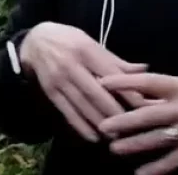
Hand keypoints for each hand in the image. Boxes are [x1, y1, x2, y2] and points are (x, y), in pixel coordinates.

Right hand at [19, 22, 149, 141]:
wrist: (35, 41)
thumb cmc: (69, 40)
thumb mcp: (91, 42)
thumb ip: (115, 60)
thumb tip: (143, 69)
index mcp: (86, 49)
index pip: (110, 74)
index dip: (126, 91)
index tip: (142, 106)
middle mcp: (71, 65)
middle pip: (96, 93)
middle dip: (114, 111)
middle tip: (130, 126)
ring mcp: (59, 80)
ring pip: (82, 105)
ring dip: (99, 122)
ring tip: (115, 135)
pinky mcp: (50, 91)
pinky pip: (67, 112)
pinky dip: (80, 126)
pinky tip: (93, 137)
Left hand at [97, 73, 177, 174]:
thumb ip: (158, 91)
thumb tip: (127, 87)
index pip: (148, 82)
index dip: (125, 82)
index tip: (103, 83)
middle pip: (149, 115)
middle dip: (124, 121)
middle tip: (103, 126)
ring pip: (157, 139)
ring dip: (134, 145)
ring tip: (115, 149)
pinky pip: (172, 161)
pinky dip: (156, 169)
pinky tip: (140, 174)